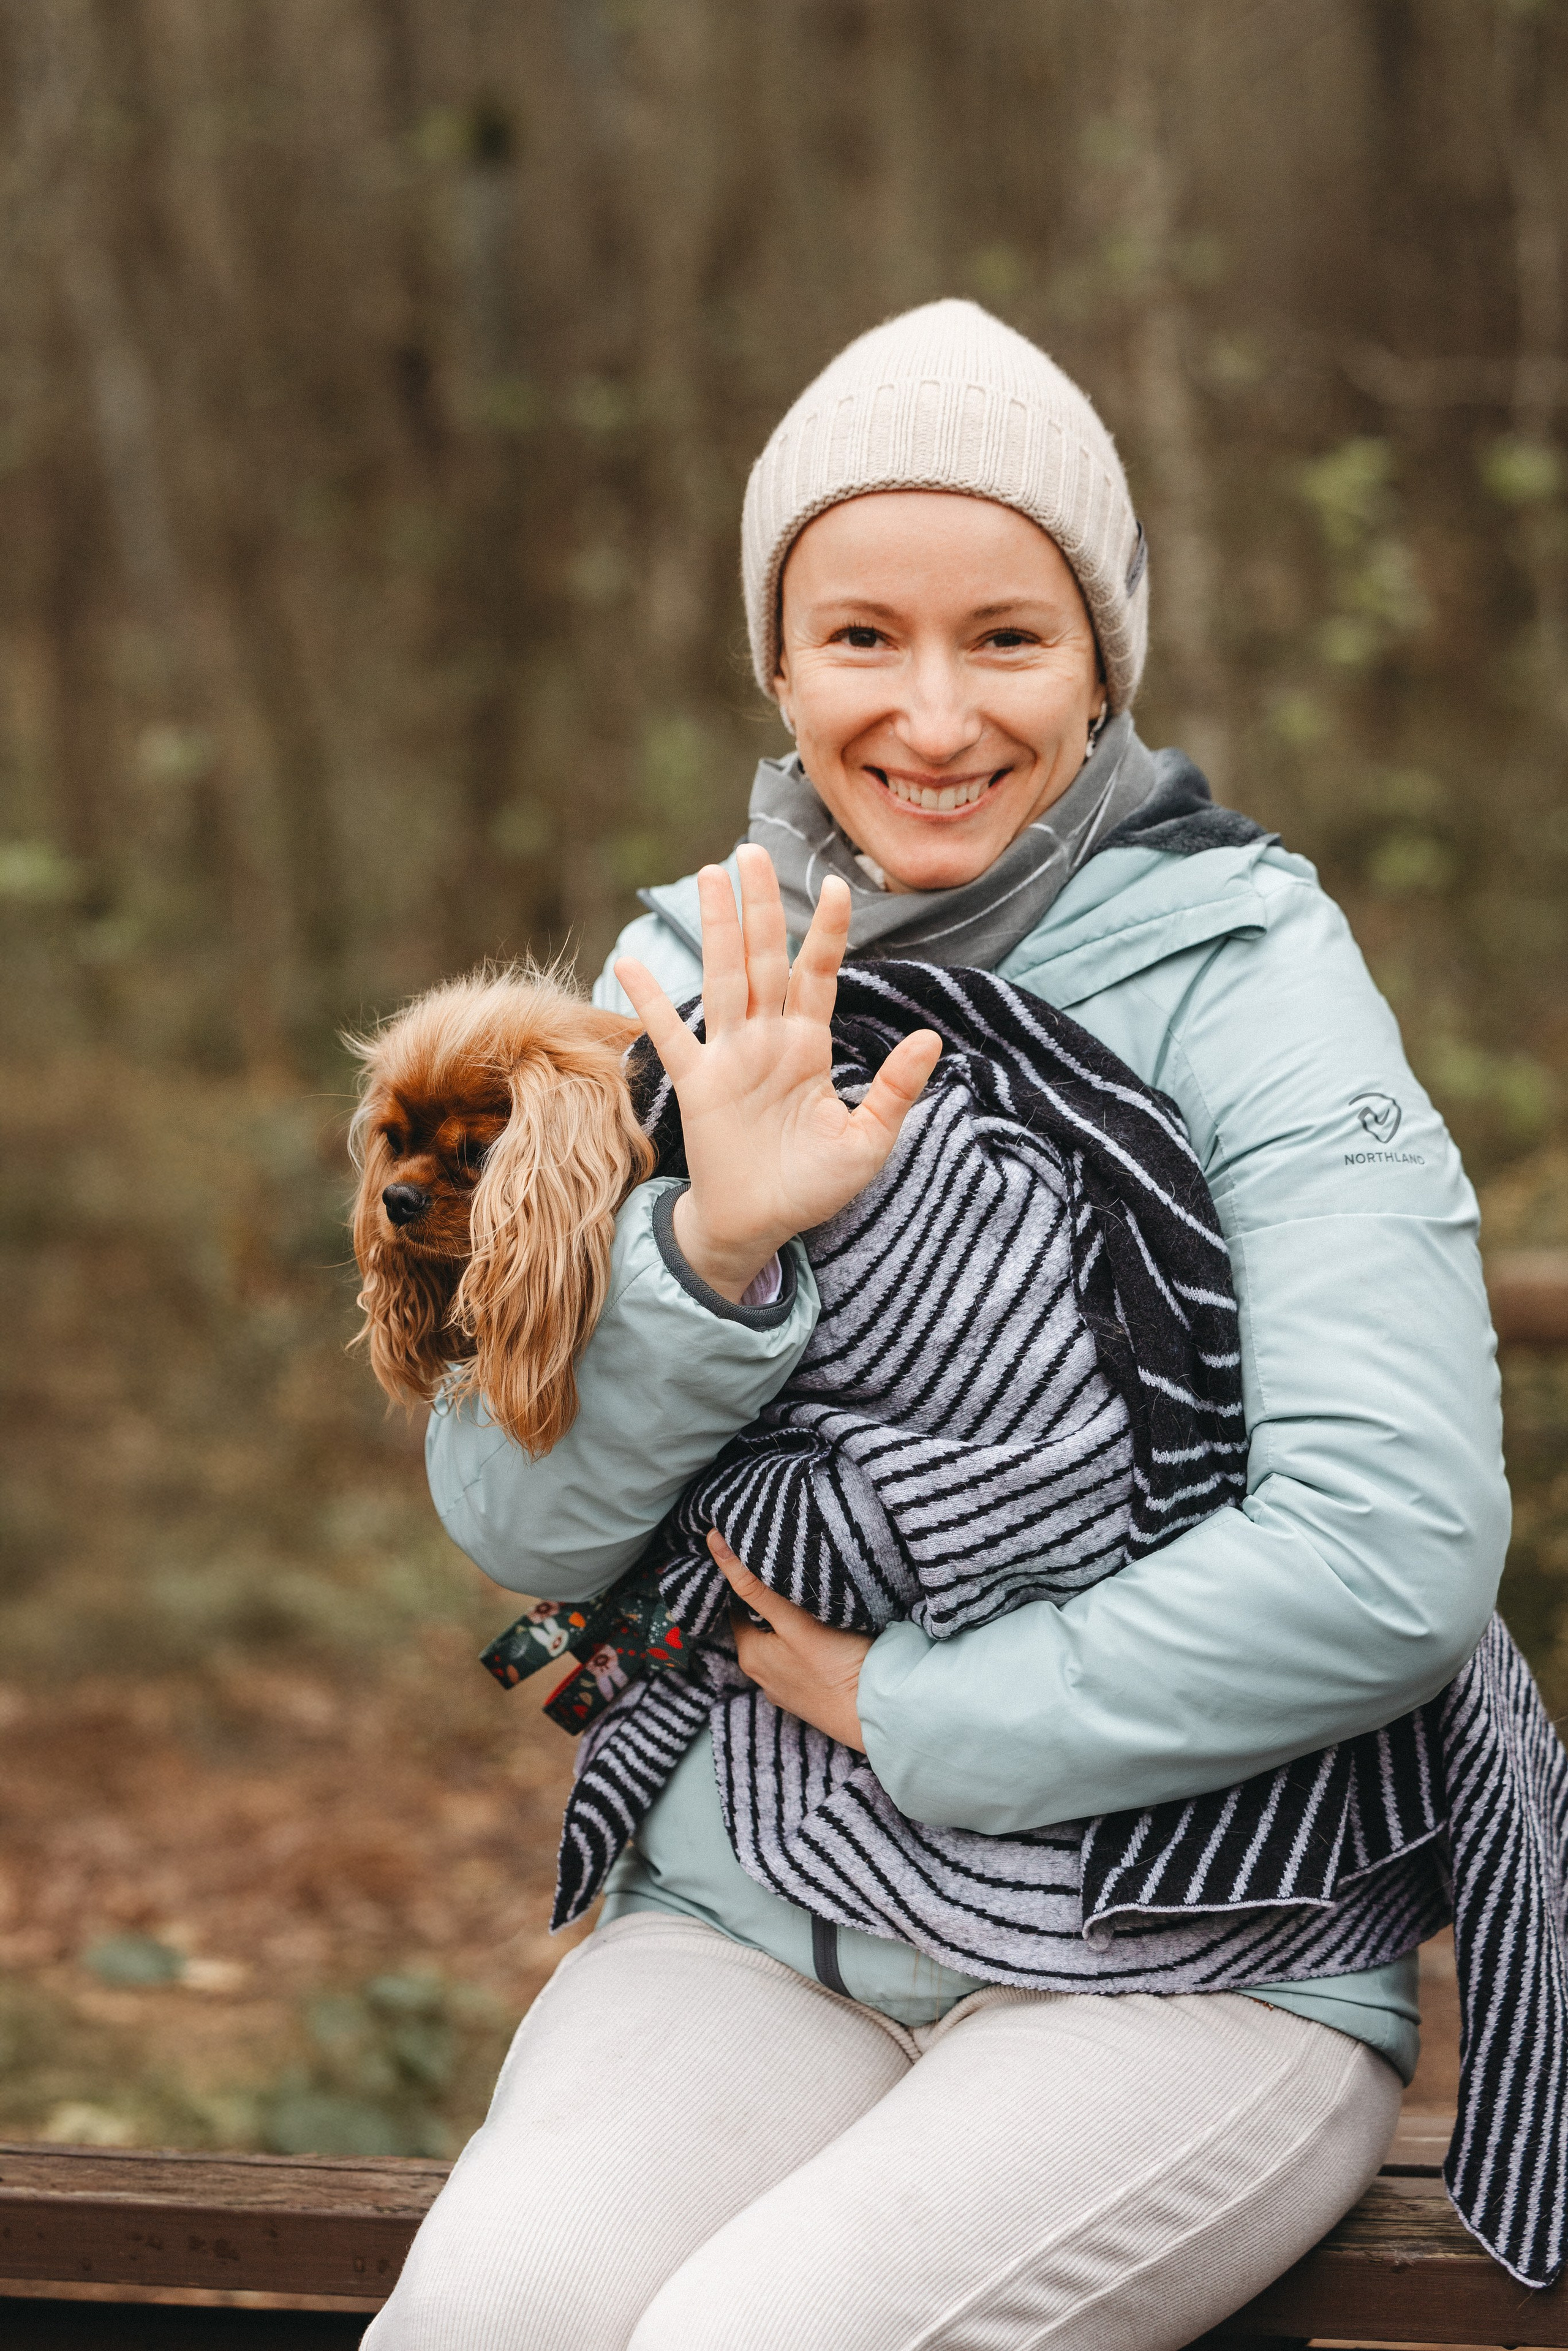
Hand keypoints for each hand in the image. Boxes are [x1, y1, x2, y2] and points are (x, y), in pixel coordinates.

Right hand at [614, 845, 940, 1300]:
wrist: (760, 1227)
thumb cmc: (814, 1187)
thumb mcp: (868, 1143)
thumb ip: (895, 1091)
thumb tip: (930, 1039)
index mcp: (810, 1047)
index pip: (819, 974)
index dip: (828, 932)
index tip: (836, 884)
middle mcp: (767, 1040)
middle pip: (765, 958)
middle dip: (760, 905)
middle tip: (752, 850)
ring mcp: (729, 1057)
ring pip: (724, 978)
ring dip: (716, 927)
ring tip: (709, 873)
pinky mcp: (696, 1083)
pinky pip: (668, 1034)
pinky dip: (649, 1001)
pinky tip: (630, 963)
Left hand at [708, 1530, 871, 1750]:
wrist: (877, 1715)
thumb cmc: (837, 1666)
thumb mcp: (794, 1620)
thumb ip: (755, 1585)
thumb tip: (714, 1543)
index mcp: (749, 1653)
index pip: (736, 1604)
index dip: (747, 1579)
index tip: (762, 1556)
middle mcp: (760, 1674)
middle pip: (757, 1624)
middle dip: (769, 1600)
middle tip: (790, 1572)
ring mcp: (784, 1689)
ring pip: (778, 1643)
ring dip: (787, 1623)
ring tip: (808, 1600)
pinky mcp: (807, 1696)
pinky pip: (796, 1661)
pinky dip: (802, 1645)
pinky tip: (821, 1634)